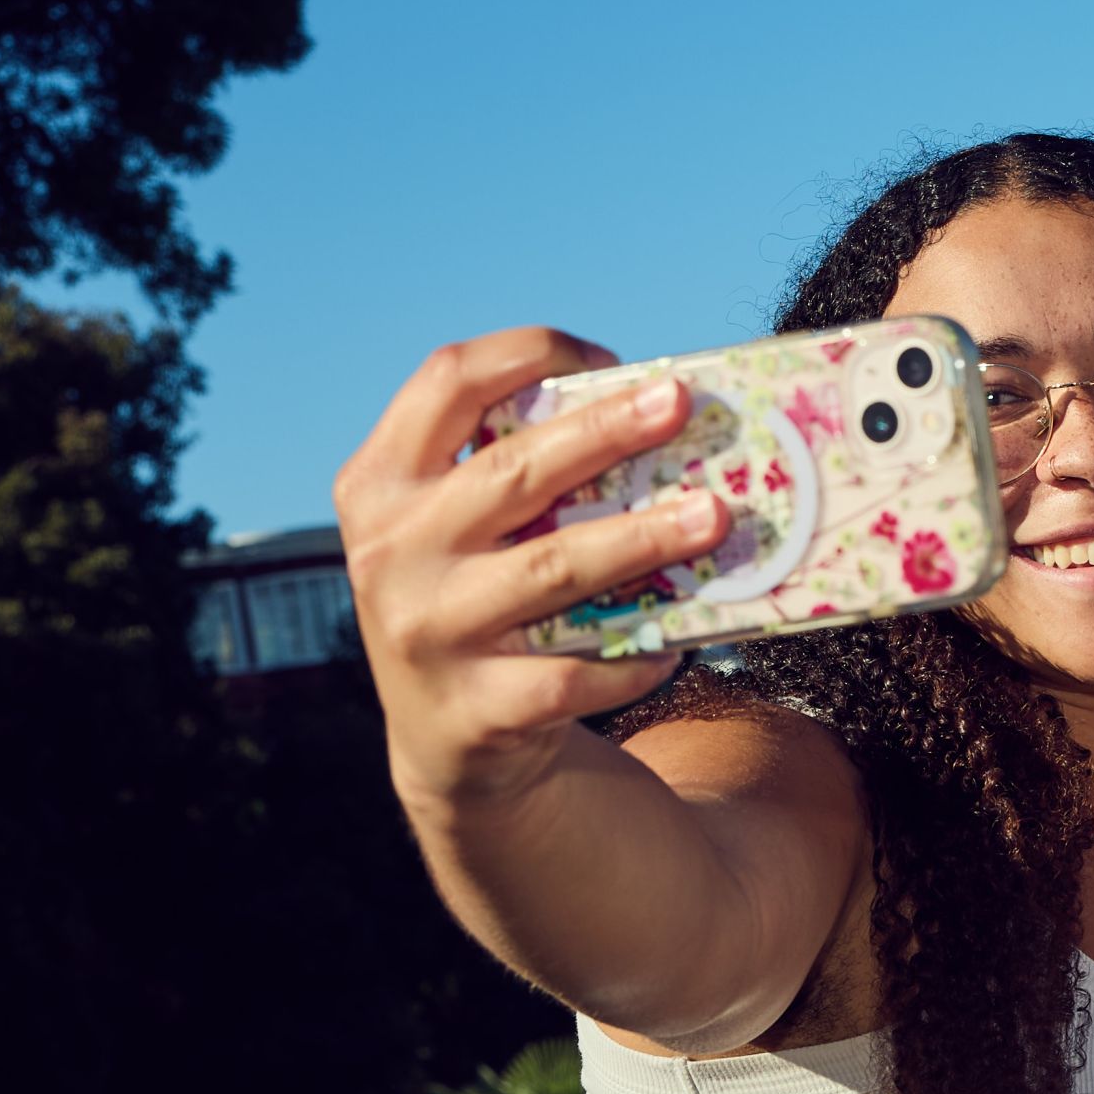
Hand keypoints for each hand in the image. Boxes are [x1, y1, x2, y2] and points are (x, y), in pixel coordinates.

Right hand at [334, 330, 735, 806]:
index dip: (525, 353)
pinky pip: (574, 674)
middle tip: (679, 403)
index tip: (606, 358)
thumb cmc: (478, 595)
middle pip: (513, 473)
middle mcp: (392, 551)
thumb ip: (513, 473)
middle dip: (605, 433)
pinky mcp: (475, 708)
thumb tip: (647, 412)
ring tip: (713, 515)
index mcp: (381, 483)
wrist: (448, 740)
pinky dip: (633, 656)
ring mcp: (427, 632)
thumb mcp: (458, 527)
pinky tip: (679, 644)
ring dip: (641, 539)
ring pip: (552, 570)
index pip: (445, 383)